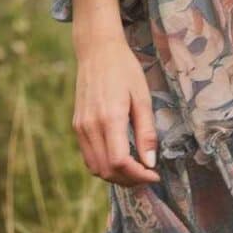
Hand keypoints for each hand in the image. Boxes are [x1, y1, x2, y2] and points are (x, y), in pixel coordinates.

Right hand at [72, 37, 160, 186]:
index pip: (119, 162)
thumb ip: (146, 131)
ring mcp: (80, 128)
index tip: (155, 175)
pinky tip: (121, 160)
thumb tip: (150, 163)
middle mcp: (90, 126)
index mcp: (109, 118)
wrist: (97, 52)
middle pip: (106, 170)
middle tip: (148, 175)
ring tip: (137, 171)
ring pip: (95, 168)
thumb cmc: (125, 71)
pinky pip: (88, 156)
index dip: (138, 175)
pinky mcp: (77, 126)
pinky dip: (104, 166)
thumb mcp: (142, 97)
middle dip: (129, 180)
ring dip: (116, 176)